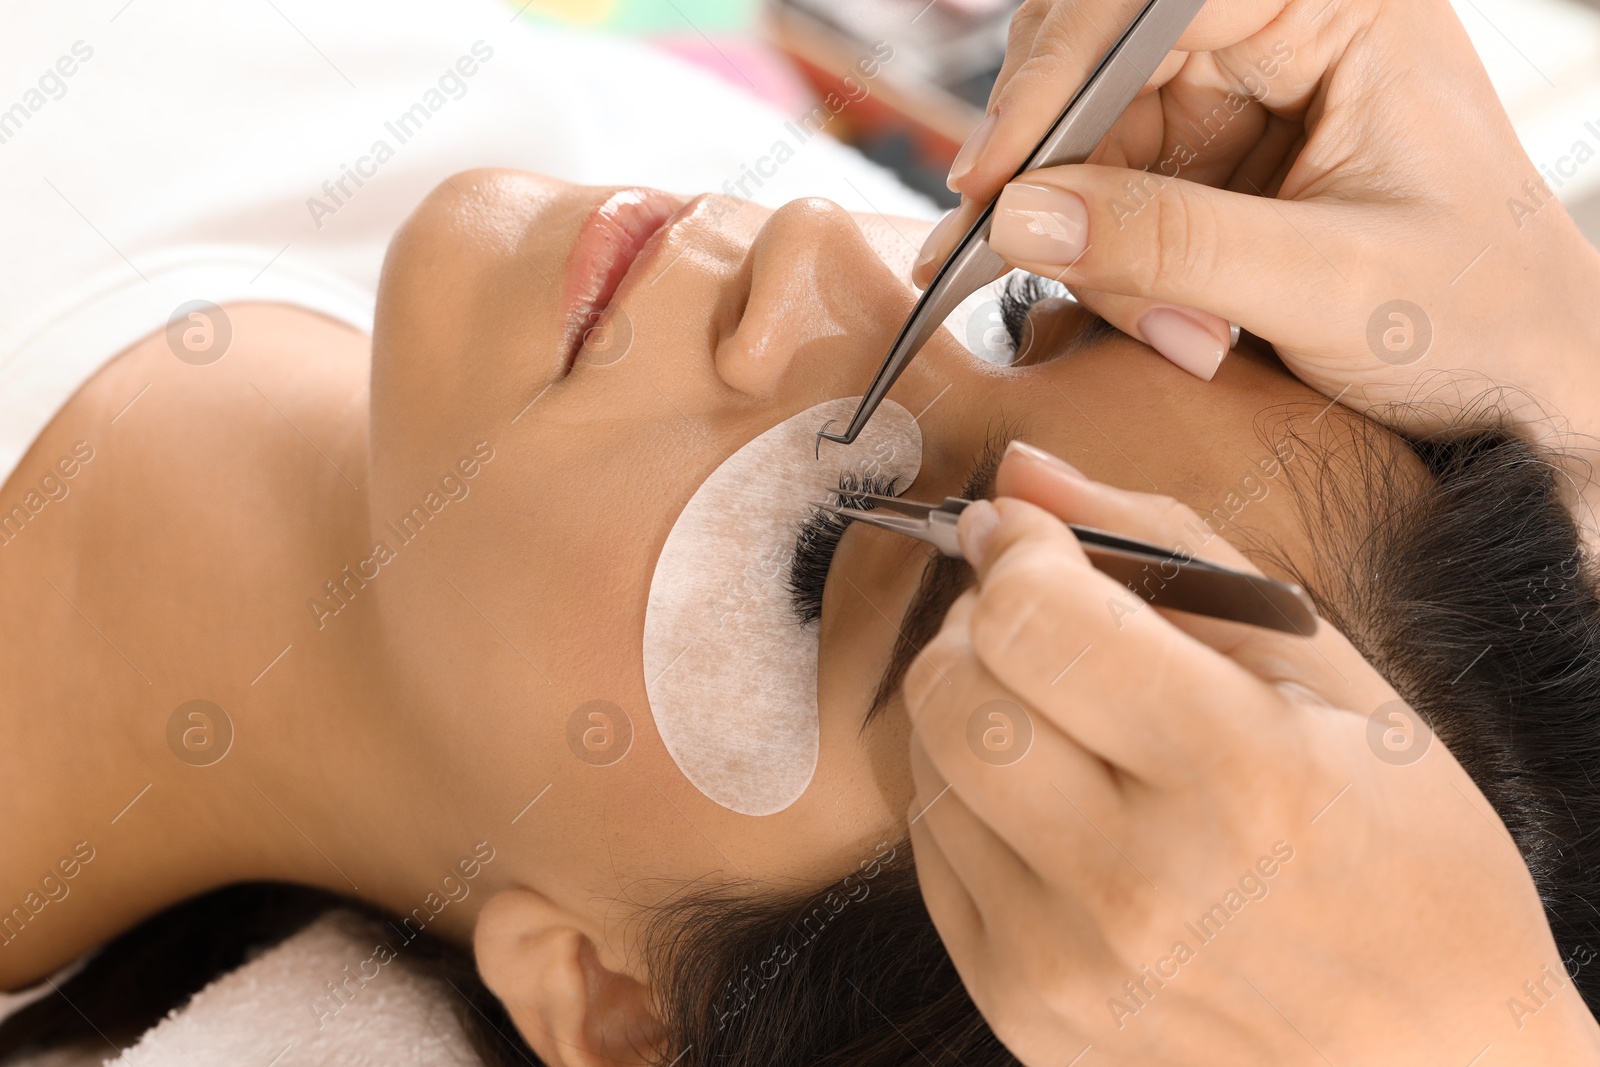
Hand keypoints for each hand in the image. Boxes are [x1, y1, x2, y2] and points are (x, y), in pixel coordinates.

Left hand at [904, 440, 1599, 1064]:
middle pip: (952, 692)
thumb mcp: (1331, 680)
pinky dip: (970, 798)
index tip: (1035, 541)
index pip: (1032, 622)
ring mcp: (1065, 964)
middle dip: (977, 625)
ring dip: (971, 709)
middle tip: (1040, 624)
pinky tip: (1051, 800)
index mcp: (1238, 778)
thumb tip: (1023, 473)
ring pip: (927, 769)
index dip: (1020, 553)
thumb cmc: (1405, 858)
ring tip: (1061, 718)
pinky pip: (931, 855)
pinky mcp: (1022, 1012)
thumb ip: (1169, 553)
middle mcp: (1134, 884)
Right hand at [916, 0, 1599, 461]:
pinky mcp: (1217, 167)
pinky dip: (1117, 274)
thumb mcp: (1326, 286)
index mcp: (1341, 7)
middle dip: (1071, 179)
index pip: (1152, 0)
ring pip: (1092, 142)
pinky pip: (1112, 201)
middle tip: (1050, 271)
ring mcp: (1246, 100)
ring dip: (1099, 248)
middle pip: (1101, 64)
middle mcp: (1284, 35)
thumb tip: (1019, 217)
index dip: (1055, 75)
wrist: (1525, 393)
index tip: (990, 176)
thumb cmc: (1483, 324)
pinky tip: (1181, 327)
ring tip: (1183, 333)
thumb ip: (1169, 246)